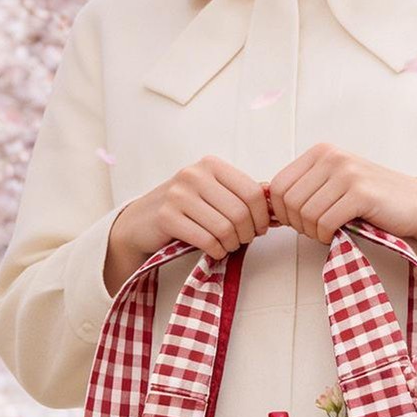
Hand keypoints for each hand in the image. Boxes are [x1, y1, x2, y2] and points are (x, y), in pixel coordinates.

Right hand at [109, 154, 272, 271]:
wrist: (140, 222)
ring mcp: (178, 195)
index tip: (259, 228)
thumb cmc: (183, 208)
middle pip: (240, 212)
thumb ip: (241, 193)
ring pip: (225, 228)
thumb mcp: (212, 192)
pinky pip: (206, 240)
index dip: (262, 216)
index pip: (253, 192)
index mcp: (211, 164)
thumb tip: (276, 200)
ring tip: (227, 246)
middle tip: (242, 240)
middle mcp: (194, 175)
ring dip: (231, 244)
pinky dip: (216, 251)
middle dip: (247, 233)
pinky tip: (213, 250)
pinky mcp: (167, 217)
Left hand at [262, 143, 416, 248]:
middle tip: (318, 229)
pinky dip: (328, 235)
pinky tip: (340, 233)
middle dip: (298, 224)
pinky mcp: (361, 193)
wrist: (416, 204)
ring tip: (331, 230)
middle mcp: (331, 157)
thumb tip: (262, 203)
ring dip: (314, 232)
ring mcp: (347, 173)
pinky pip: (325, 222)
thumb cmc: (369, 200)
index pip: (278, 187)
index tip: (300, 222)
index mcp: (319, 152)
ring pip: (305, 214)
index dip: (283, 212)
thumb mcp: (330, 185)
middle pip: (288, 202)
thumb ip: (301, 189)